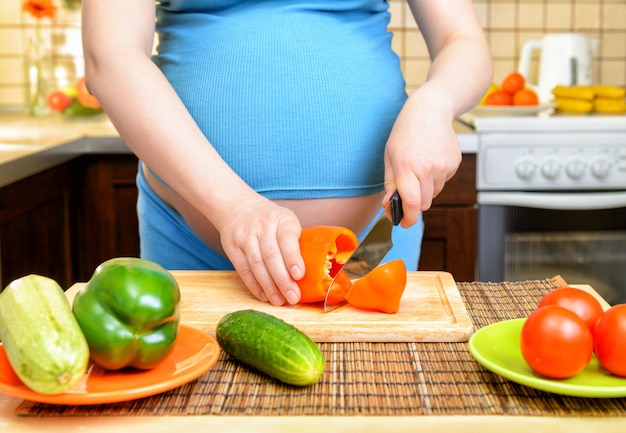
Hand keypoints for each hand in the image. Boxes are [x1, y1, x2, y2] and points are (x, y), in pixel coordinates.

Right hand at [218, 195, 304, 305]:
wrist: (238, 207)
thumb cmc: (271, 220)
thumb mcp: (287, 222)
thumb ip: (296, 243)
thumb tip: (312, 274)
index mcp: (281, 220)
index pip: (287, 238)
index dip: (292, 258)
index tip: (299, 275)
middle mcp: (262, 227)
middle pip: (271, 256)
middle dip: (282, 279)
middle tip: (293, 297)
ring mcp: (245, 237)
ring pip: (256, 265)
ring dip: (269, 286)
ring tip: (279, 301)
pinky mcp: (232, 247)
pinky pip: (243, 269)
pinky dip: (254, 285)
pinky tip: (264, 295)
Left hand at [383, 90, 461, 226]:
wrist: (430, 110)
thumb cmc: (405, 133)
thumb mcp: (390, 157)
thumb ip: (390, 185)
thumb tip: (389, 207)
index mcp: (407, 167)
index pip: (412, 204)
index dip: (408, 219)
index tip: (403, 223)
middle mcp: (427, 169)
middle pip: (424, 204)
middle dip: (415, 202)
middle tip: (408, 189)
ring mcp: (443, 166)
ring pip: (434, 193)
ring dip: (426, 188)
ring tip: (420, 166)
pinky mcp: (454, 164)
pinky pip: (444, 181)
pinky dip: (436, 177)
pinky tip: (431, 159)